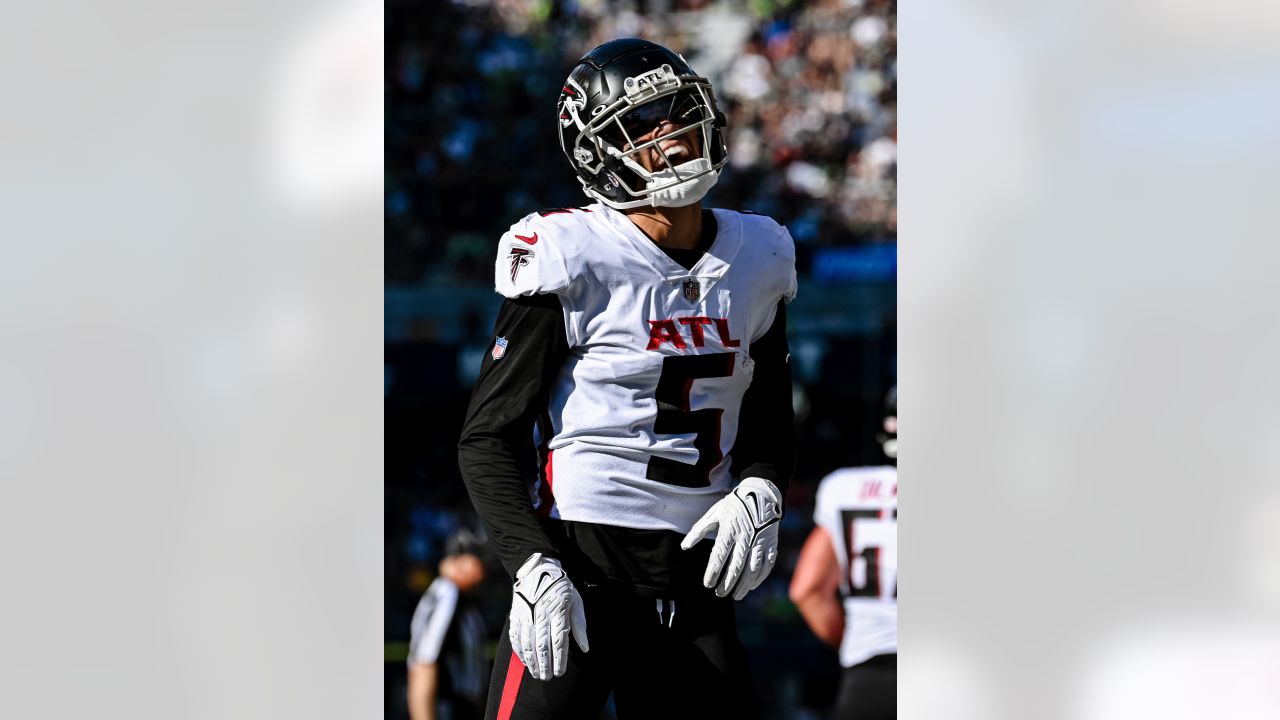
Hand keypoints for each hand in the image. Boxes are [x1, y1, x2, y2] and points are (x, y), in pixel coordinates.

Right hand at [509, 553, 588, 680]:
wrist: (537, 570)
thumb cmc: (561, 588)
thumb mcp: (576, 602)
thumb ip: (579, 626)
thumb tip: (585, 648)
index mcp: (558, 611)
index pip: (558, 641)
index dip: (559, 659)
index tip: (560, 673)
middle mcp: (541, 614)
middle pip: (542, 645)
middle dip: (544, 664)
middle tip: (547, 678)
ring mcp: (526, 615)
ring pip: (528, 643)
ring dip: (531, 661)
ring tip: (536, 673)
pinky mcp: (516, 615)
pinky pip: (516, 636)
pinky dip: (520, 650)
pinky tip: (524, 660)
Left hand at [680, 477, 782, 600]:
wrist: (761, 494)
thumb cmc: (734, 505)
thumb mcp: (714, 514)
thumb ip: (698, 531)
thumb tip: (684, 547)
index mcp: (729, 530)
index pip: (719, 556)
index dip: (713, 572)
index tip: (707, 584)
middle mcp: (745, 538)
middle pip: (736, 566)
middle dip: (727, 583)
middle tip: (719, 594)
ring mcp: (760, 542)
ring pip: (752, 569)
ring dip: (743, 585)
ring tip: (735, 595)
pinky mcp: (771, 543)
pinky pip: (767, 565)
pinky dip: (759, 577)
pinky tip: (751, 586)